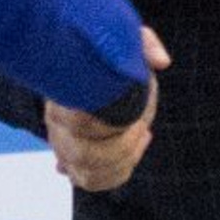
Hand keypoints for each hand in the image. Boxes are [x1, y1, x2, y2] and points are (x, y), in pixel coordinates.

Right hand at [46, 27, 168, 191]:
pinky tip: (132, 154)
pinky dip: (115, 177)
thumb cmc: (101, 53)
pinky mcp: (72, 162)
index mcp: (63, 97)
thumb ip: (142, 44)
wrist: (78, 65)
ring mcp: (63, 148)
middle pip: (83, 156)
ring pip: (87, 175)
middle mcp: (57, 127)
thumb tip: (162, 63)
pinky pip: (91, 182)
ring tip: (141, 136)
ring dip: (122, 163)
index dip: (111, 125)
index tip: (136, 112)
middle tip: (142, 126)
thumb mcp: (119, 37)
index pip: (78, 121)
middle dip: (122, 147)